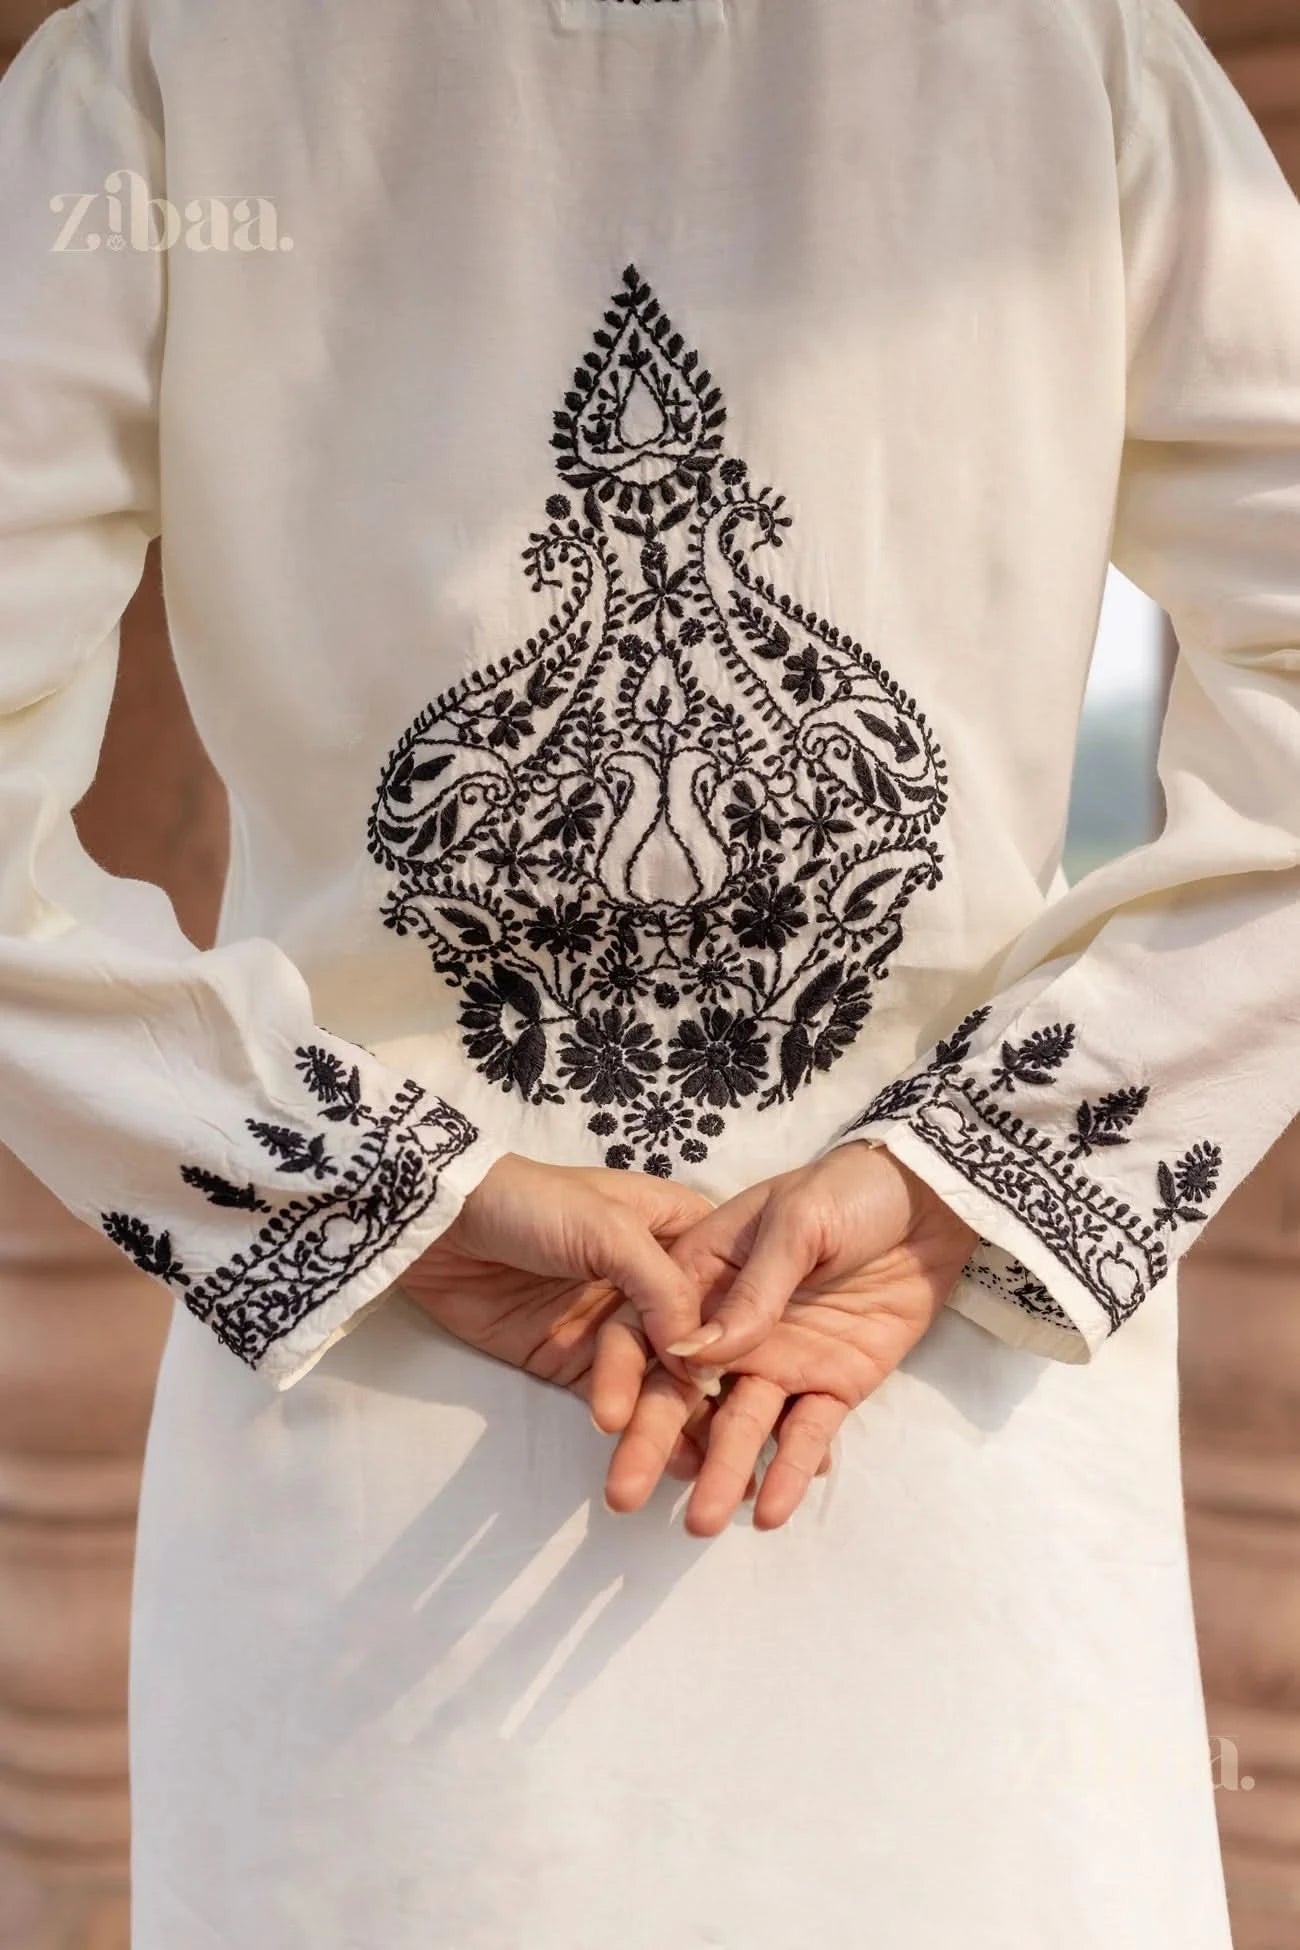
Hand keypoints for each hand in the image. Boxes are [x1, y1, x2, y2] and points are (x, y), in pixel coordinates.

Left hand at [397, 1153, 722, 1486]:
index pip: (729, 1291)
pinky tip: (673, 1466)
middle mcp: (656, 1282)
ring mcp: (616, 1325)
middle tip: (745, 1454)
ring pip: (661, 1382)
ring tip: (710, 1474)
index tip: (787, 1387)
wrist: (438, 1222)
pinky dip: (642, 1433)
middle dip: (719, 1399)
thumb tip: (702, 1361)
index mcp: (678, 1232)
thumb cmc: (531, 1203)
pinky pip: (618, 1402)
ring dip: (684, 1426)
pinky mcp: (576, 1363)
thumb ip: (662, 1289)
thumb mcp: (611, 1229)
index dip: (755, 1337)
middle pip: (698, 1345)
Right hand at [594, 1142, 978, 1535]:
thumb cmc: (848, 1192)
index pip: (650, 1330)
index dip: (624, 1374)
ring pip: (740, 1425)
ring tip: (700, 1522)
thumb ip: (752, 1291)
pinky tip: (770, 1511)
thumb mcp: (795, 1223)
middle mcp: (733, 1329)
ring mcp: (782, 1361)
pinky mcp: (833, 1386)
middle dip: (654, 1442)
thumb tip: (693, 1353)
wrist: (933, 1201)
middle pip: (684, 1391)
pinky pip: (807, 1434)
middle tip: (625, 1495)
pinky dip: (788, 1471)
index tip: (608, 1419)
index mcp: (706, 1275)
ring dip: (718, 1471)